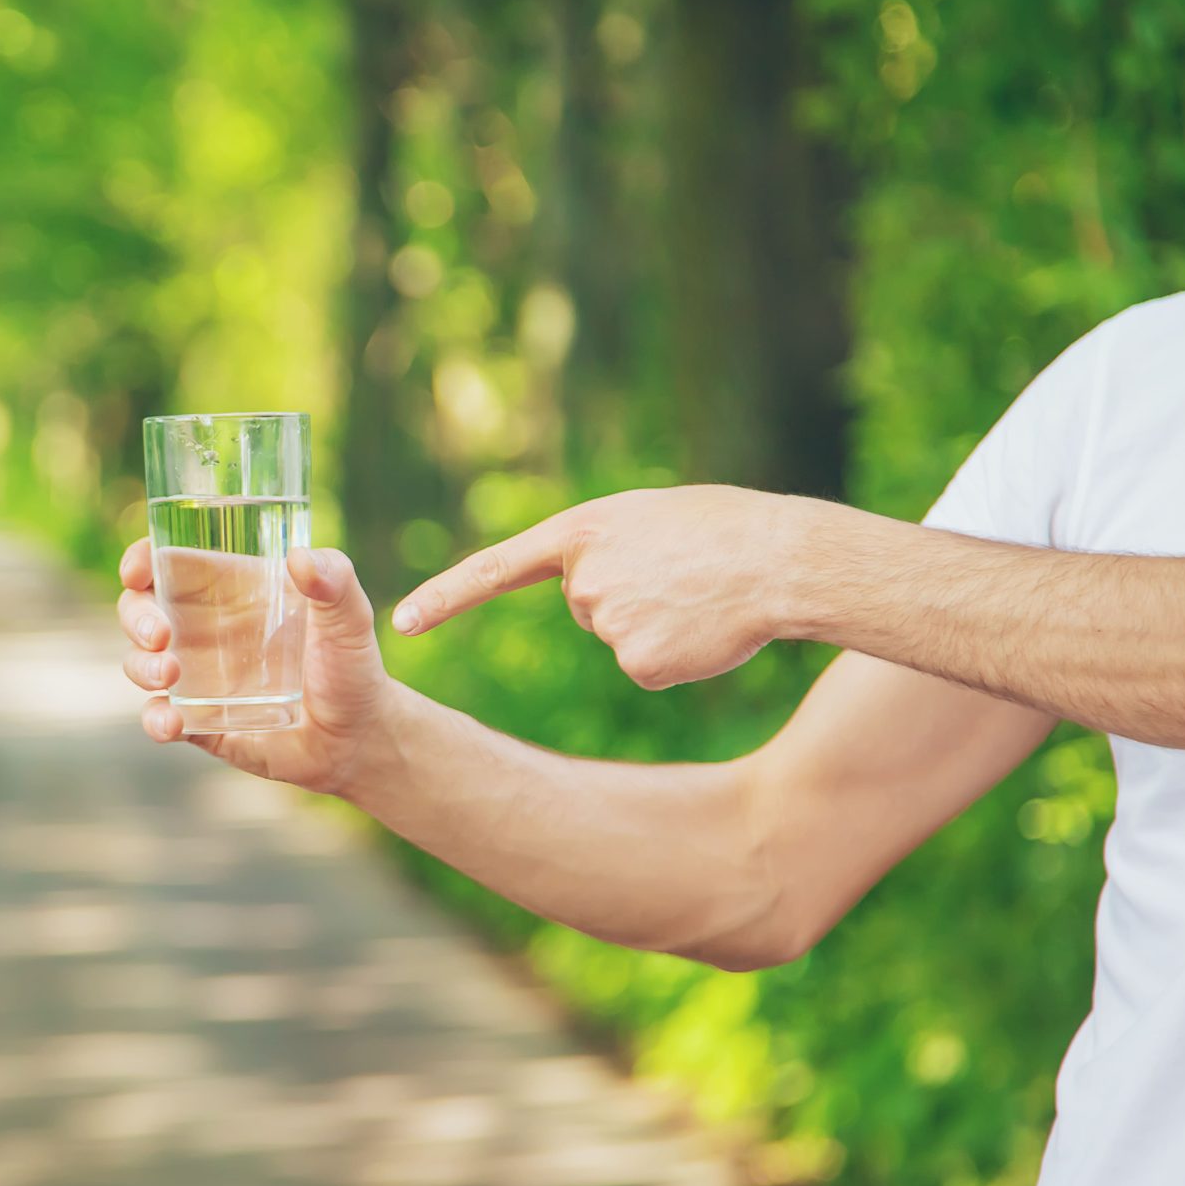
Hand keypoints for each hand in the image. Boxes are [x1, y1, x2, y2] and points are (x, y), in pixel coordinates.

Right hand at [118, 539, 395, 793]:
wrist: (359, 737)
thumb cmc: (353, 665)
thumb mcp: (350, 618)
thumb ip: (335, 582)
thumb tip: (300, 557)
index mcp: (228, 592)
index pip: (167, 564)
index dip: (140, 560)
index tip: (138, 569)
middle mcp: (202, 632)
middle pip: (139, 611)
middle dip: (135, 617)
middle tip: (160, 634)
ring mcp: (197, 680)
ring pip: (140, 664)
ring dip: (141, 666)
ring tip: (170, 675)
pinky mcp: (201, 723)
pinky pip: (161, 718)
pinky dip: (155, 719)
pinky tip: (171, 721)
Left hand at [392, 485, 821, 689]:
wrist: (783, 560)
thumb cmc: (723, 530)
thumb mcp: (648, 518)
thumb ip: (601, 547)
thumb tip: (581, 591)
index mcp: (581, 532)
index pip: (494, 569)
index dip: (445, 596)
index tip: (401, 621)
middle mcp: (582, 578)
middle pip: (583, 607)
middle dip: (625, 597)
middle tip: (679, 574)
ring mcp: (607, 623)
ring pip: (615, 637)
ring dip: (654, 625)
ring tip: (697, 596)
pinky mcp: (637, 664)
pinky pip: (644, 668)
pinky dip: (675, 657)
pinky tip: (703, 629)